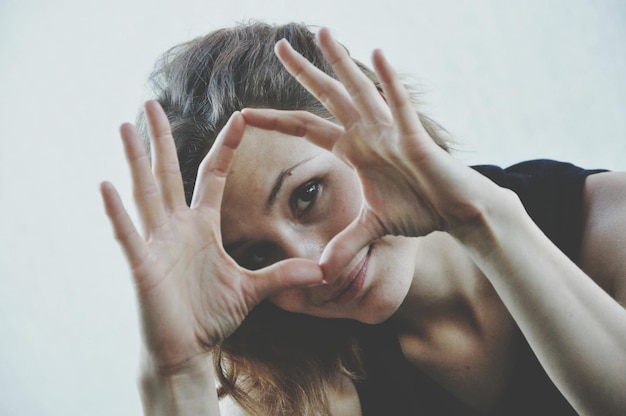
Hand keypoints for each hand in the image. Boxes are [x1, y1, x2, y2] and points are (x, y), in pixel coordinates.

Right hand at [100, 101, 322, 371]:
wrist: (185, 351)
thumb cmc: (211, 317)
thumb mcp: (253, 290)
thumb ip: (283, 275)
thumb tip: (322, 270)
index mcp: (203, 227)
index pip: (214, 176)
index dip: (227, 147)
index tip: (240, 117)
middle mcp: (178, 228)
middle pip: (170, 173)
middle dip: (161, 138)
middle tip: (152, 101)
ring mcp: (157, 244)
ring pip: (146, 194)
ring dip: (136, 161)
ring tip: (125, 127)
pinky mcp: (143, 266)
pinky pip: (129, 235)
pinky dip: (118, 213)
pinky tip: (105, 185)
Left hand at [242, 28, 504, 281]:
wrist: (455, 209)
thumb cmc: (417, 208)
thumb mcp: (373, 228)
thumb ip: (346, 242)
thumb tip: (323, 271)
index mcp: (352, 148)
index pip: (306, 128)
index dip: (276, 120)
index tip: (244, 113)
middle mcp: (366, 133)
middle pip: (327, 97)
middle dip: (303, 71)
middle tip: (278, 45)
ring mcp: (389, 131)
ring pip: (360, 90)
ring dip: (342, 62)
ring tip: (322, 32)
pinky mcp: (414, 137)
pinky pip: (399, 107)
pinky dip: (389, 82)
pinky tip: (377, 55)